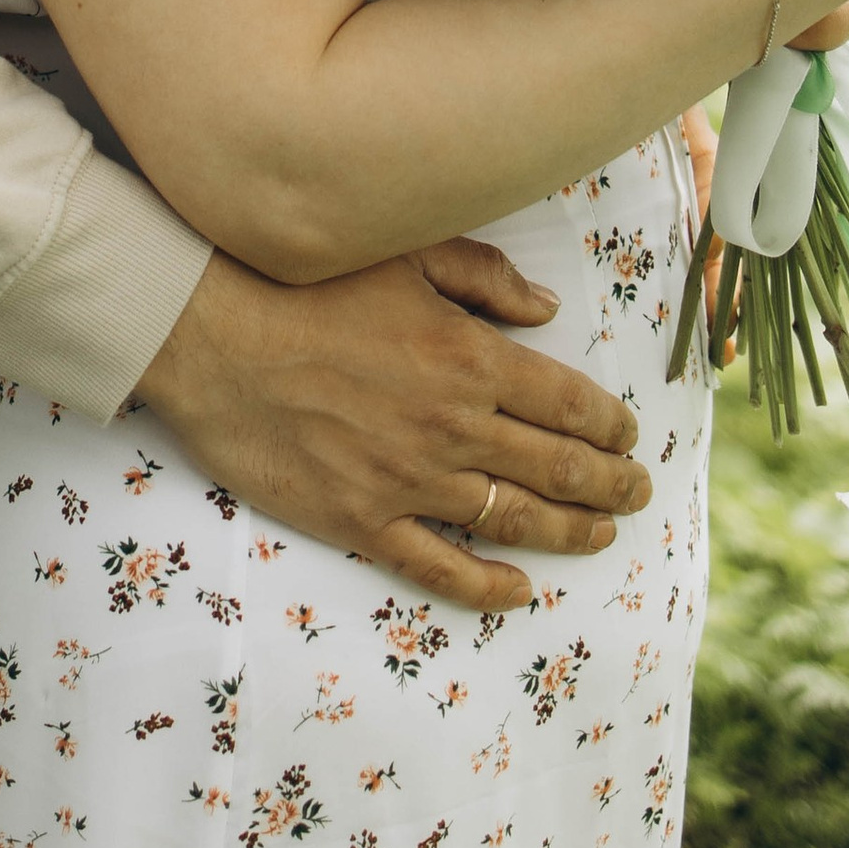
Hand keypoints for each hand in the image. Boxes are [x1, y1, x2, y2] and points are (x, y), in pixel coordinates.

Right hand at [133, 243, 652, 616]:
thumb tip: (549, 309)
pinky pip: (439, 568)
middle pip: (558, 468)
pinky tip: (519, 592)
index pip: (570, 404)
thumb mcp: (406, 255)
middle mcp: (453, 428)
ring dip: (570, 532)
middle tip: (637, 493)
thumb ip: (486, 280)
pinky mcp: (361, 521)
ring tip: (601, 536)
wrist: (211, 336)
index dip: (612, 426)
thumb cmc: (304, 284)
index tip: (630, 436)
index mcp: (470, 359)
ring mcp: (409, 483)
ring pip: (513, 520)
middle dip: (610, 485)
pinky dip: (486, 587)